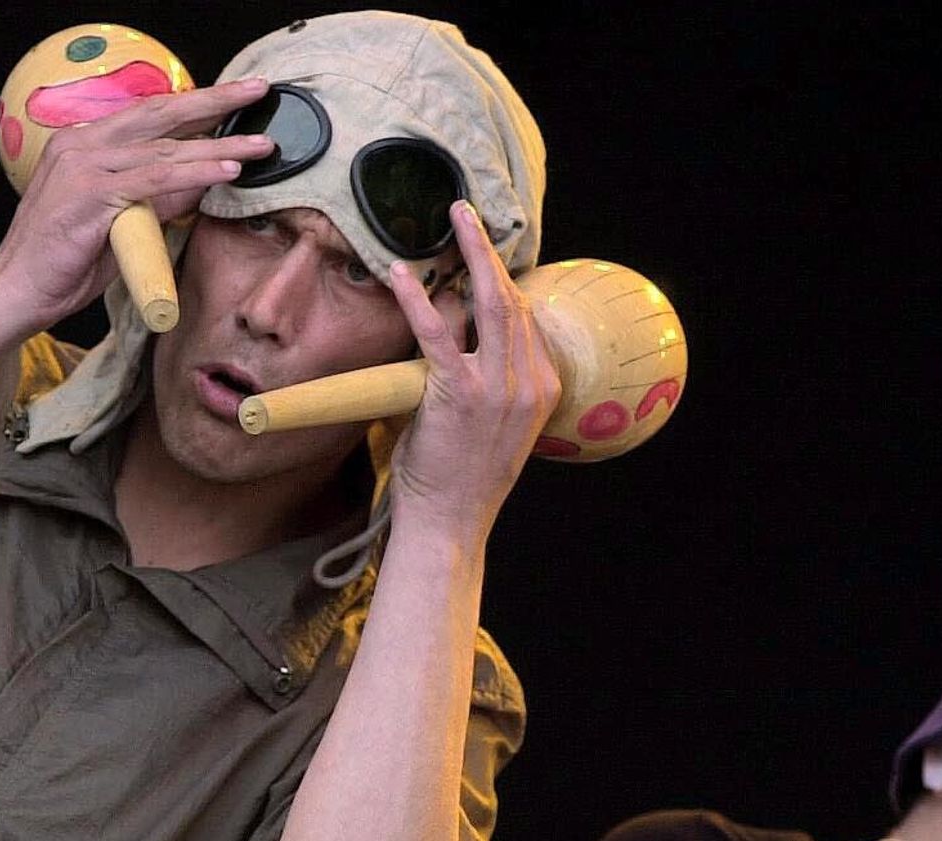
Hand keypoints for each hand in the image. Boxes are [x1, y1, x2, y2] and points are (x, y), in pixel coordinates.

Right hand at [0, 77, 277, 328]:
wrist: (17, 291)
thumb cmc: (64, 264)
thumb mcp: (119, 221)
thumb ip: (155, 199)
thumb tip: (199, 183)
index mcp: (82, 144)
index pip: (148, 115)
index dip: (193, 105)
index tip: (234, 99)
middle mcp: (81, 143)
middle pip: (161, 113)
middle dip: (214, 101)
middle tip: (256, 91)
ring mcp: (85, 165)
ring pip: (166, 148)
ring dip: (220, 144)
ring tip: (261, 144)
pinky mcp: (92, 192)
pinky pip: (156, 178)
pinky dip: (196, 173)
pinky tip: (228, 170)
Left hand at [384, 200, 561, 545]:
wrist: (449, 525)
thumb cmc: (459, 480)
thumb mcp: (489, 427)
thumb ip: (484, 381)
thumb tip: (451, 334)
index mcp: (542, 391)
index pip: (526, 320)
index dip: (503, 281)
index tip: (482, 254)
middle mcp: (528, 385)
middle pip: (512, 301)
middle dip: (490, 252)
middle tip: (467, 214)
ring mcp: (498, 390)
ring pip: (488, 305)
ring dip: (468, 255)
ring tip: (451, 219)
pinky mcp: (460, 395)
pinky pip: (438, 335)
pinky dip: (417, 300)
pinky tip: (398, 274)